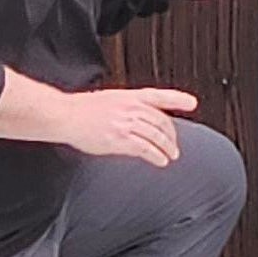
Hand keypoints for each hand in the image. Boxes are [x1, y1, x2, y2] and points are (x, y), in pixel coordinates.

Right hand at [58, 87, 196, 167]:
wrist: (65, 115)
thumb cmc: (82, 109)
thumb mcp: (110, 100)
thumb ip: (127, 107)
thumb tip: (141, 118)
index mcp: (129, 96)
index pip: (159, 96)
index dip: (178, 99)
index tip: (192, 103)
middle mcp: (131, 108)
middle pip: (161, 121)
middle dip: (171, 135)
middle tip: (175, 145)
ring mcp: (126, 123)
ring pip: (156, 136)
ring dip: (167, 147)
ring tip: (171, 155)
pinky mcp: (119, 139)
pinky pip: (145, 148)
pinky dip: (156, 155)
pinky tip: (160, 161)